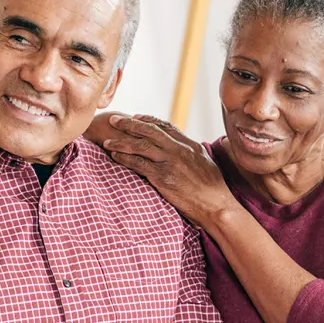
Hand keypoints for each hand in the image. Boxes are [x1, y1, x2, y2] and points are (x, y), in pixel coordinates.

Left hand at [99, 115, 241, 229]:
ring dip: (121, 142)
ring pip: (140, 146)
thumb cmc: (213, 189)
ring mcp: (170, 162)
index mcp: (190, 145)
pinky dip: (125, 158)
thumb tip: (184, 152)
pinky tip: (115, 156)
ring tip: (107, 140)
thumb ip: (191, 155)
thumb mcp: (205, 164)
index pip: (165, 126)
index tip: (136, 117)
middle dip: (130, 124)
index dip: (148, 120)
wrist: (215, 205)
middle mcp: (179, 149)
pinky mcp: (162, 177)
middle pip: (149, 131)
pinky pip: (138, 164)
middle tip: (114, 120)